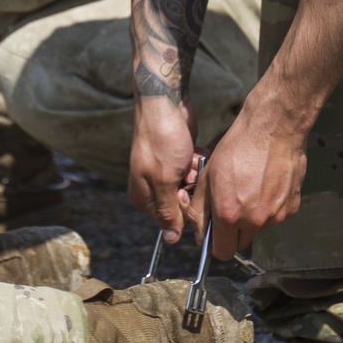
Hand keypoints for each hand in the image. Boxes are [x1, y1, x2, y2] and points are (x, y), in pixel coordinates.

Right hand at [129, 95, 202, 243]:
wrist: (165, 102)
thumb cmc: (161, 140)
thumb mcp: (164, 180)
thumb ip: (168, 212)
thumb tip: (171, 240)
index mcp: (143, 196)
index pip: (170, 221)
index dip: (184, 210)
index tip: (186, 191)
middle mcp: (153, 187)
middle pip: (183, 204)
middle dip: (191, 189)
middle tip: (187, 171)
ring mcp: (167, 172)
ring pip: (192, 187)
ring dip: (196, 174)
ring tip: (190, 157)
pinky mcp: (179, 158)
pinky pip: (196, 171)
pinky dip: (199, 162)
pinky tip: (195, 151)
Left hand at [190, 87, 306, 260]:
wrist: (274, 128)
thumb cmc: (239, 146)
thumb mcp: (208, 175)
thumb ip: (201, 208)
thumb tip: (200, 231)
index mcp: (230, 214)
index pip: (222, 252)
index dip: (216, 243)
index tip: (216, 231)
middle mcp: (255, 220)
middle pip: (241, 242)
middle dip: (234, 230)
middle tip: (232, 204)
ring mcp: (277, 215)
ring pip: (259, 228)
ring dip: (253, 216)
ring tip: (251, 186)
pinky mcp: (292, 207)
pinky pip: (276, 215)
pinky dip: (270, 206)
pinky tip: (267, 182)